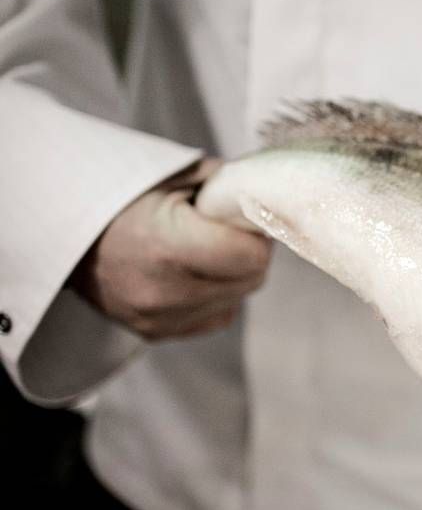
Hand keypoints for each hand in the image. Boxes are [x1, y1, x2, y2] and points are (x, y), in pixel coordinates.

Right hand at [71, 159, 271, 339]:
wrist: (68, 236)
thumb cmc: (121, 199)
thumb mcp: (173, 176)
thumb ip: (225, 184)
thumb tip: (266, 193)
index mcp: (167, 246)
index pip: (251, 257)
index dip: (257, 235)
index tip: (245, 220)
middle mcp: (164, 291)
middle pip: (250, 280)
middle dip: (249, 253)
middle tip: (229, 231)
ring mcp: (159, 318)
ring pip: (237, 299)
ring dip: (235, 275)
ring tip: (207, 249)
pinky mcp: (157, 333)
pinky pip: (217, 316)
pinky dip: (217, 295)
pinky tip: (194, 272)